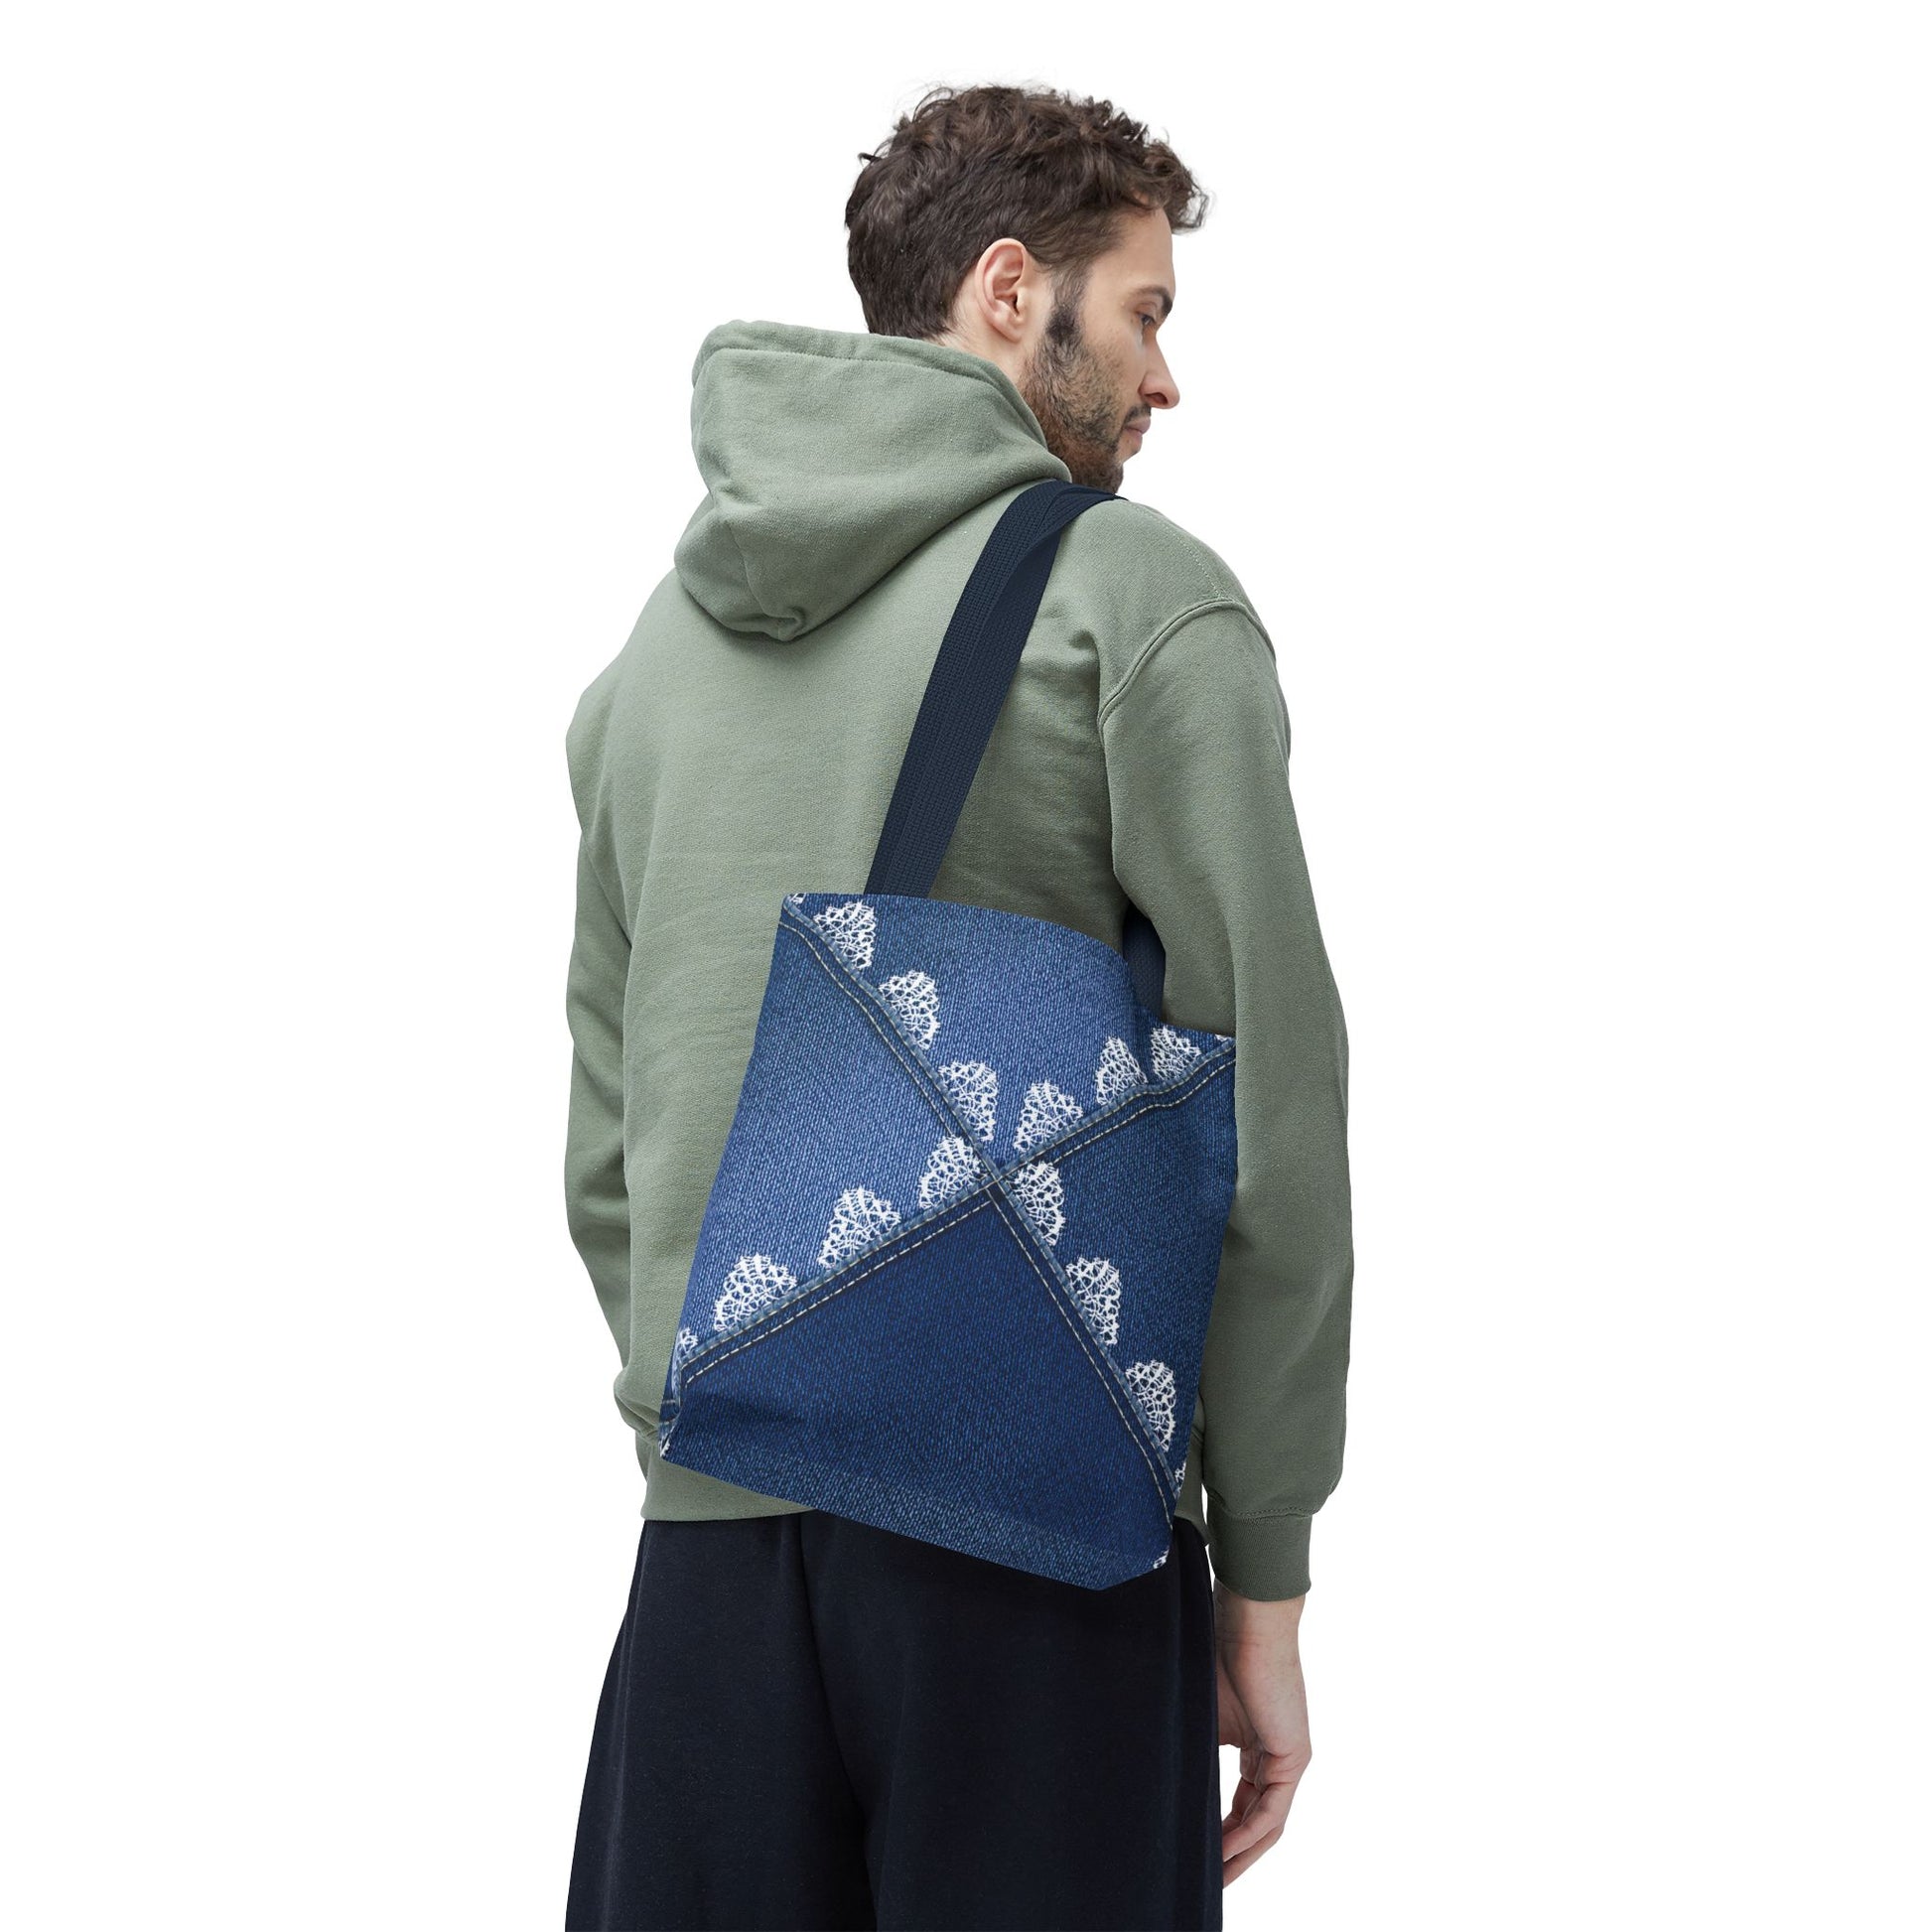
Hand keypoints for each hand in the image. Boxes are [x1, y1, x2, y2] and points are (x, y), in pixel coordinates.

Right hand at [1213, 1580, 1310, 1885]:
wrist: (1247, 1621)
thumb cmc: (1216, 1651)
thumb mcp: (1197, 1710)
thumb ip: (1187, 1744)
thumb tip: (1146, 1769)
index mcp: (1254, 1744)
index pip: (1240, 1802)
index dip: (1219, 1832)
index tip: (1194, 1851)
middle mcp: (1275, 1755)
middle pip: (1255, 1821)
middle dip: (1231, 1855)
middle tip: (1206, 1880)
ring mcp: (1288, 1757)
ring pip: (1266, 1823)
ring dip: (1241, 1855)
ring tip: (1215, 1879)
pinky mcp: (1293, 1756)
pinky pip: (1271, 1811)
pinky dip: (1247, 1835)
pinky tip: (1224, 1851)